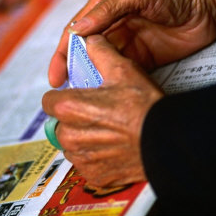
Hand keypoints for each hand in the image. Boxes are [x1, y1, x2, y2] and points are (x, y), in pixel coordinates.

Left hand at [42, 34, 162, 186]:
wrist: (166, 141)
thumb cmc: (143, 106)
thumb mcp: (122, 69)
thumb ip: (100, 51)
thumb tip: (90, 40)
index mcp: (69, 108)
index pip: (48, 101)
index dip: (63, 96)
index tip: (76, 96)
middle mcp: (70, 136)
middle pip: (60, 123)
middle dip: (73, 117)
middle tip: (96, 111)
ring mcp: (82, 158)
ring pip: (71, 144)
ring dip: (83, 136)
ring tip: (107, 128)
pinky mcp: (94, 175)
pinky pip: (85, 162)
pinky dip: (94, 155)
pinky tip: (112, 145)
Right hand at [48, 0, 215, 87]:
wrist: (208, 7)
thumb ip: (107, 9)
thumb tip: (78, 29)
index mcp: (104, 6)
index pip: (75, 31)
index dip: (62, 53)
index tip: (55, 76)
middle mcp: (111, 25)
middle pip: (83, 51)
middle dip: (72, 70)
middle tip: (62, 91)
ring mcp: (126, 43)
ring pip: (99, 64)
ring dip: (89, 79)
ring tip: (80, 97)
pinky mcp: (141, 58)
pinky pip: (120, 72)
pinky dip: (109, 83)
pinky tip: (103, 94)